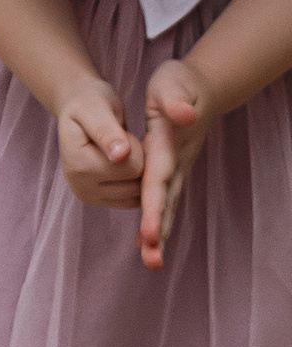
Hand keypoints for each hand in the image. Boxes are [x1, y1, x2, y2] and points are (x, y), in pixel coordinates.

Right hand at [57, 79, 142, 208]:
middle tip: (124, 141)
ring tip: (124, 152)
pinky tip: (127, 164)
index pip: (132, 168)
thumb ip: (107, 131)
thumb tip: (119, 156)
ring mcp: (89, 197)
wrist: (78, 108)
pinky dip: (136, 182)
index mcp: (78, 166)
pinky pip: (133, 200)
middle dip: (139, 160)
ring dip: (138, 171)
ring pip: (137, 195)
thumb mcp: (96, 108)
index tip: (121, 132)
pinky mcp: (100, 202)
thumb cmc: (89, 102)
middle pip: (135, 184)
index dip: (136, 147)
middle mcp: (80, 188)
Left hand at [139, 63, 213, 269]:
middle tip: (151, 262)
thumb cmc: (181, 84)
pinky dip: (156, 221)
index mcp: (169, 146)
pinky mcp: (171, 170)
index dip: (152, 208)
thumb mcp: (174, 84)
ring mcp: (175, 168)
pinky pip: (162, 200)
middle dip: (158, 232)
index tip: (148, 234)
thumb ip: (176, 100)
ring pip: (165, 206)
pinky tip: (147, 242)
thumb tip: (184, 114)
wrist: (200, 88)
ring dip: (158, 234)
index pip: (159, 181)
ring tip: (151, 262)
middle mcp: (175, 163)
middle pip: (165, 202)